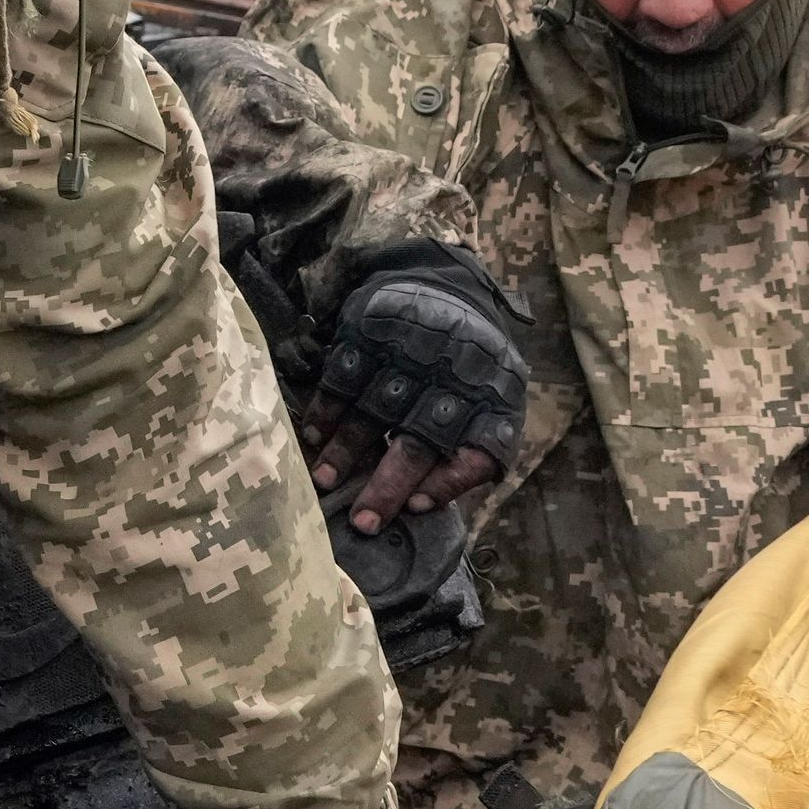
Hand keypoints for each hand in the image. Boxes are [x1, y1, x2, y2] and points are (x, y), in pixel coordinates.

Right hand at [302, 246, 525, 532]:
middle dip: (389, 483)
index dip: (448, 482)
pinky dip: (327, 409)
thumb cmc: (468, 371)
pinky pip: (345, 375)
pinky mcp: (376, 328)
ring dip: (347, 450)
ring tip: (323, 481)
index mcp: (495, 399)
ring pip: (375, 409)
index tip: (414, 508)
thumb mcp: (490, 407)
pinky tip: (313, 436)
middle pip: (421, 438)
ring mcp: (413, 349)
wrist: (447, 287)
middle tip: (362, 522)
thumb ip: (468, 456)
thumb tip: (419, 506)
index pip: (479, 450)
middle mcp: (457, 374)